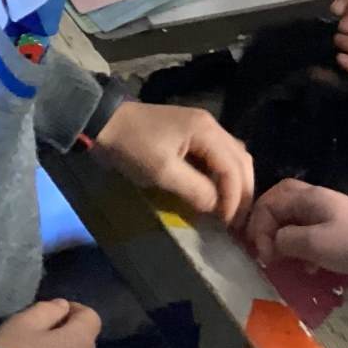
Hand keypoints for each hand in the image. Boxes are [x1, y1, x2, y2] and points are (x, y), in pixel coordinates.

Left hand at [95, 103, 254, 226]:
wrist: (104, 122)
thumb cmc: (132, 147)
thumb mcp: (161, 172)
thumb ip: (194, 189)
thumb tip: (216, 207)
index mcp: (207, 131)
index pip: (233, 168)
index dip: (234, 198)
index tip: (228, 225)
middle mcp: (212, 126)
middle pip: (241, 160)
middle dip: (243, 192)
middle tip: (239, 222)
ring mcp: (203, 128)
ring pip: (234, 157)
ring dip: (237, 183)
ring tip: (232, 210)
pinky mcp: (193, 134)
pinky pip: (220, 156)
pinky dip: (224, 175)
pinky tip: (219, 192)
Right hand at [246, 179, 347, 280]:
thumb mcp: (314, 243)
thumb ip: (286, 240)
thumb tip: (273, 242)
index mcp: (308, 197)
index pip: (269, 202)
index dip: (259, 227)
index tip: (264, 254)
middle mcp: (316, 200)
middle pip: (280, 203)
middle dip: (267, 226)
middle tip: (264, 251)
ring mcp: (328, 213)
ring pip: (294, 219)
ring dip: (284, 238)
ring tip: (281, 261)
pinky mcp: (338, 229)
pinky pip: (310, 233)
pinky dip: (302, 248)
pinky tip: (308, 268)